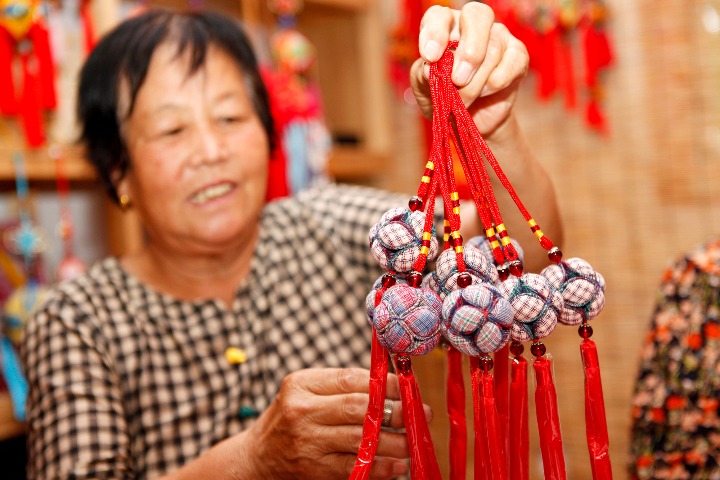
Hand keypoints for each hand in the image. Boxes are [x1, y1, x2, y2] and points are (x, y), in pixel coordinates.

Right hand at [243, 367, 428, 478]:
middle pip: (359, 408)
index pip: (351, 378)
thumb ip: (341, 386)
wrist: (256, 458)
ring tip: (414, 441)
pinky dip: (380, 466)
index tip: (409, 386)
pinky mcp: (314, 470)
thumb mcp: (305, 393)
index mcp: (302, 384)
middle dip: (397, 411)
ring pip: (362, 439)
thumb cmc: (290, 419)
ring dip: (395, 441)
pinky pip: (355, 467)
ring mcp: (307, 443)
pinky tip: (397, 464)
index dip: (386, 382)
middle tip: (422, 413)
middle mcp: (302, 411)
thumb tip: (392, 384)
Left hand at [410, 2, 528, 137]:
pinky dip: (496, 81)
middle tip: (457, 80)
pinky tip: (484, 92)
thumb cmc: (443, 98)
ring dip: (476, 81)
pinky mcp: (517, 55)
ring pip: (492, 47)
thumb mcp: (425, 88)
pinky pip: (513, 62)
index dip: (435, 32)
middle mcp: (472, 25)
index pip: (439, 15)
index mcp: (445, 26)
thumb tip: (430, 68)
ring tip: (463, 101)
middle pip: (477, 16)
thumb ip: (424, 75)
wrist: (466, 122)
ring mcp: (498, 37)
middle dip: (468, 51)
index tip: (430, 57)